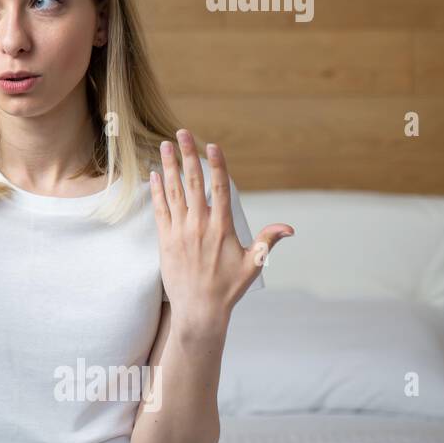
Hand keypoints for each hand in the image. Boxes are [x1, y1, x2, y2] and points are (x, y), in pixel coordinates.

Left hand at [150, 129, 293, 323]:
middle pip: (192, 182)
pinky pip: (160, 209)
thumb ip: (268, 242)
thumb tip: (289, 228)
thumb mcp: (253, 265)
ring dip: (168, 166)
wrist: (199, 310)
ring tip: (164, 145)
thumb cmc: (228, 288)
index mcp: (221, 228)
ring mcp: (180, 231)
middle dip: (187, 155)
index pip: (218, 189)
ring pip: (173, 191)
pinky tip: (153, 174)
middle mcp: (198, 225)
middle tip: (182, 132)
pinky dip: (157, 190)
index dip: (215, 165)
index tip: (211, 145)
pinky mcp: (165, 240)